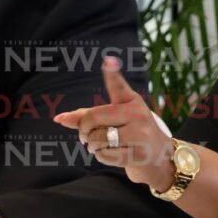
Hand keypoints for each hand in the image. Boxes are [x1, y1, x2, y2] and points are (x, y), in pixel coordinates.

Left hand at [54, 56, 175, 190]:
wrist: (159, 156)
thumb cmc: (130, 132)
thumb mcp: (113, 119)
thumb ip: (86, 116)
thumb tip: (58, 118)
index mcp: (131, 100)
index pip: (118, 86)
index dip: (112, 73)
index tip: (108, 60)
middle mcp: (137, 114)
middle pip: (93, 117)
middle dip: (83, 129)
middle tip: (85, 136)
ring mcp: (139, 134)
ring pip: (96, 138)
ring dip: (91, 145)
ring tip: (101, 145)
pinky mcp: (138, 154)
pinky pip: (103, 155)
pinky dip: (100, 156)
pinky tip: (111, 154)